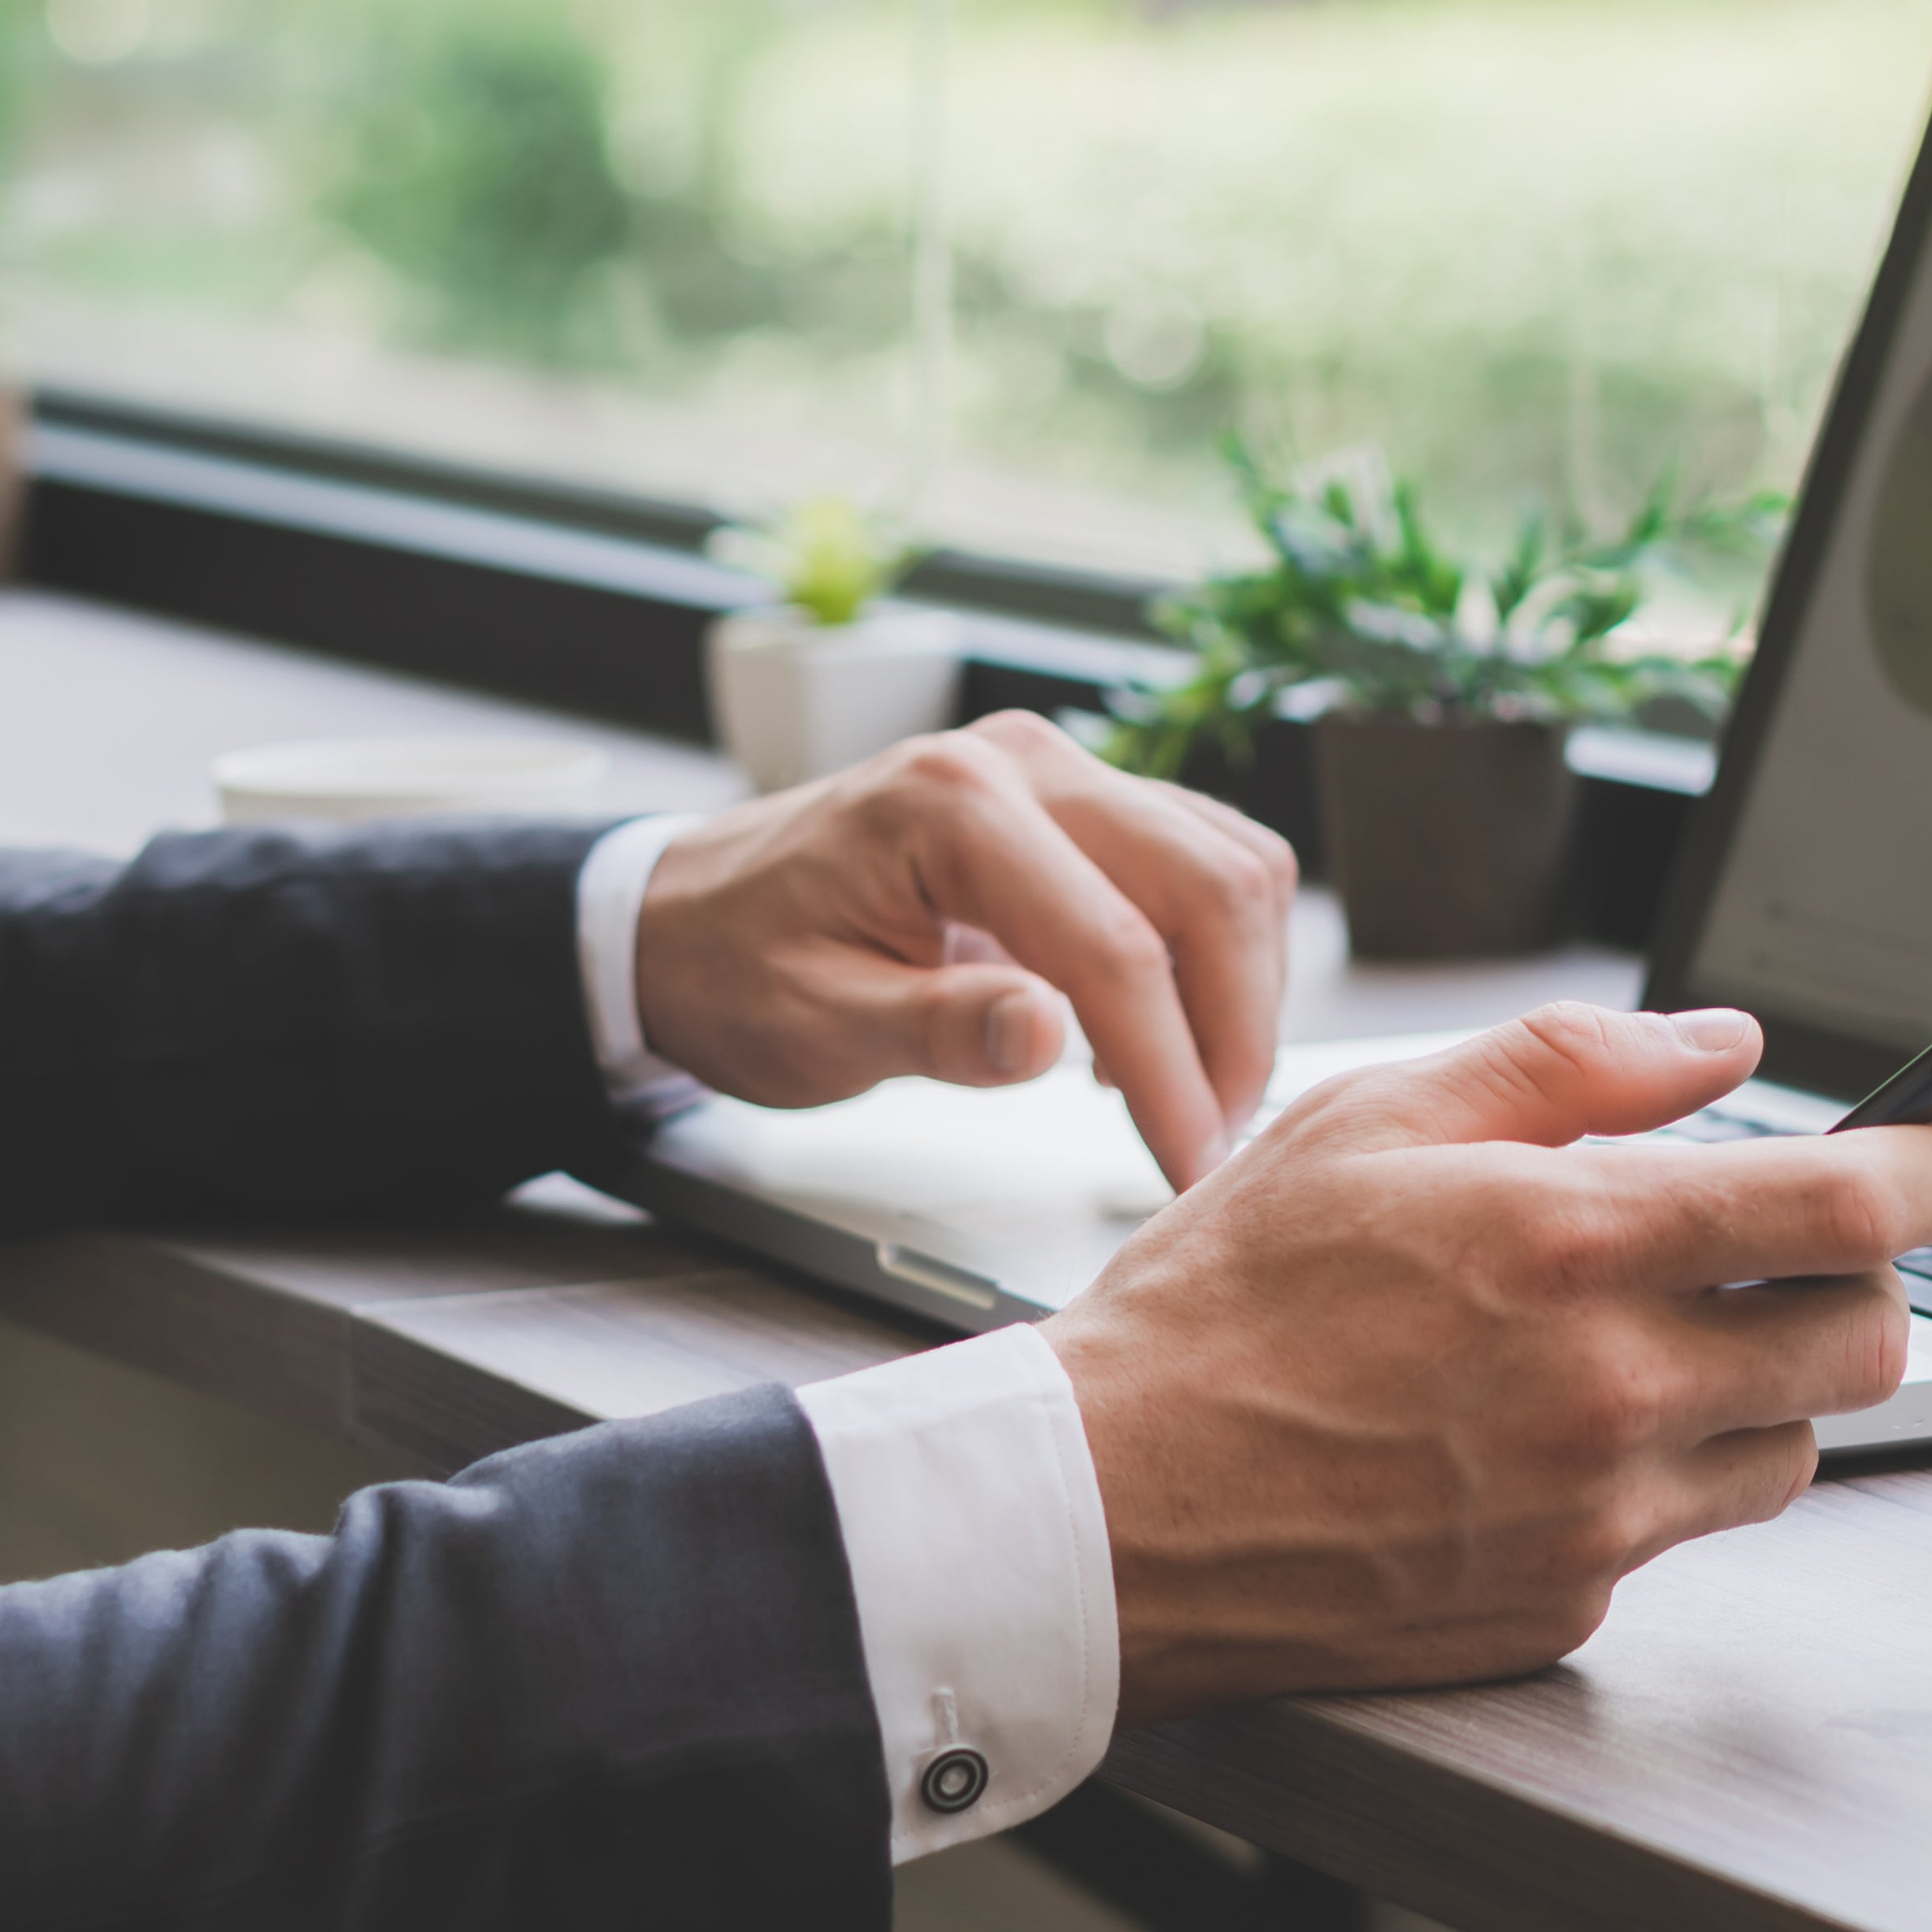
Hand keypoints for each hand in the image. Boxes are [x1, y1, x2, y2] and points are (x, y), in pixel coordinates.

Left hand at [624, 711, 1298, 1192]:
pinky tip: (1158, 1031)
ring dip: (1241, 987)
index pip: (1114, 947)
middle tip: (1209, 1141)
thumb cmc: (738, 970)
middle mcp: (1024, 763)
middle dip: (1236, 1027)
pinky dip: (1212, 949)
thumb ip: (935, 1030)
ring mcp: (1060, 770)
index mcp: (951, 808)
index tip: (1186, 1168)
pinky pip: (1199, 856)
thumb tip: (1047, 1036)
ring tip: (1193, 1096)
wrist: (690, 914)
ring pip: (1228, 862)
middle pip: (1211, 883)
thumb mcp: (813, 1026)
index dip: (1169, 1071)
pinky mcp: (1078, 798)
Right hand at [1035, 1002, 1931, 1713]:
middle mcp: (1609, 1390)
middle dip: (1858, 1283)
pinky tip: (1542, 1435)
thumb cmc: (1220, 1306)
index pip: (1845, 1208)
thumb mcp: (1370, 1120)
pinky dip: (1652, 1476)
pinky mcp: (1565, 1605)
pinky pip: (1678, 1531)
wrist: (1109, 1511)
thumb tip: (1725, 1046)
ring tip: (1643, 1339)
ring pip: (1790, 1447)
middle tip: (1790, 1248)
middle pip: (1866, 1344)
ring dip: (1761, 1384)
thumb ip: (1569, 1066)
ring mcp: (1596, 1515)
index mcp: (1572, 1244)